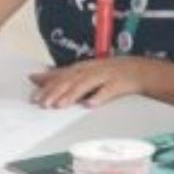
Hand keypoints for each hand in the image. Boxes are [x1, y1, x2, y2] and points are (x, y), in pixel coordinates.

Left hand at [29, 56, 151, 108]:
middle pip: (70, 80)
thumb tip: (36, 77)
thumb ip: (61, 75)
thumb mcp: (84, 71)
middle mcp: (92, 70)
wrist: (140, 70)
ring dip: (72, 94)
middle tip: (42, 104)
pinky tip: (90, 104)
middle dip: (55, 91)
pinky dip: (99, 96)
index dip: (47, 85)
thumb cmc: (109, 72)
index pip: (62, 76)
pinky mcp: (119, 85)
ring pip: (86, 85)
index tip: (33, 96)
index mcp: (83, 68)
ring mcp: (105, 76)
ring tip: (59, 105)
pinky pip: (108, 91)